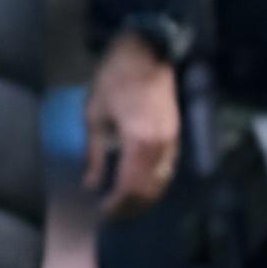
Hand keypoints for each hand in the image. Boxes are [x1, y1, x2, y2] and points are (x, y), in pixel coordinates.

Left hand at [85, 30, 182, 215]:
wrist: (146, 53)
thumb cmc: (113, 79)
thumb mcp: (94, 115)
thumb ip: (94, 154)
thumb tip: (90, 185)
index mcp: (139, 142)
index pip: (130, 187)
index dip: (116, 205)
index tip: (100, 213)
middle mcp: (161, 147)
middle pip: (149, 191)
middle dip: (130, 207)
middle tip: (109, 214)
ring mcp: (173, 141)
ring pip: (162, 183)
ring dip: (143, 199)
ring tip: (121, 205)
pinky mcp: (176, 135)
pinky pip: (167, 170)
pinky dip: (153, 184)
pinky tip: (137, 186)